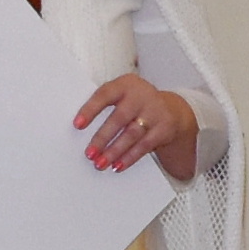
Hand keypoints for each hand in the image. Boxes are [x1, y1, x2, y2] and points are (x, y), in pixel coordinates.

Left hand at [76, 74, 199, 177]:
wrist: (170, 109)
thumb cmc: (136, 103)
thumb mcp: (123, 95)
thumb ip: (106, 105)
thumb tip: (82, 127)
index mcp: (126, 84)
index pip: (105, 95)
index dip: (90, 110)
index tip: (77, 125)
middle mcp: (141, 96)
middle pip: (119, 118)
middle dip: (102, 138)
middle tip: (89, 153)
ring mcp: (155, 112)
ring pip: (132, 134)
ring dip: (114, 151)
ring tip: (101, 163)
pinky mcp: (164, 129)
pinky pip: (144, 146)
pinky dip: (130, 157)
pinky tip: (118, 165)